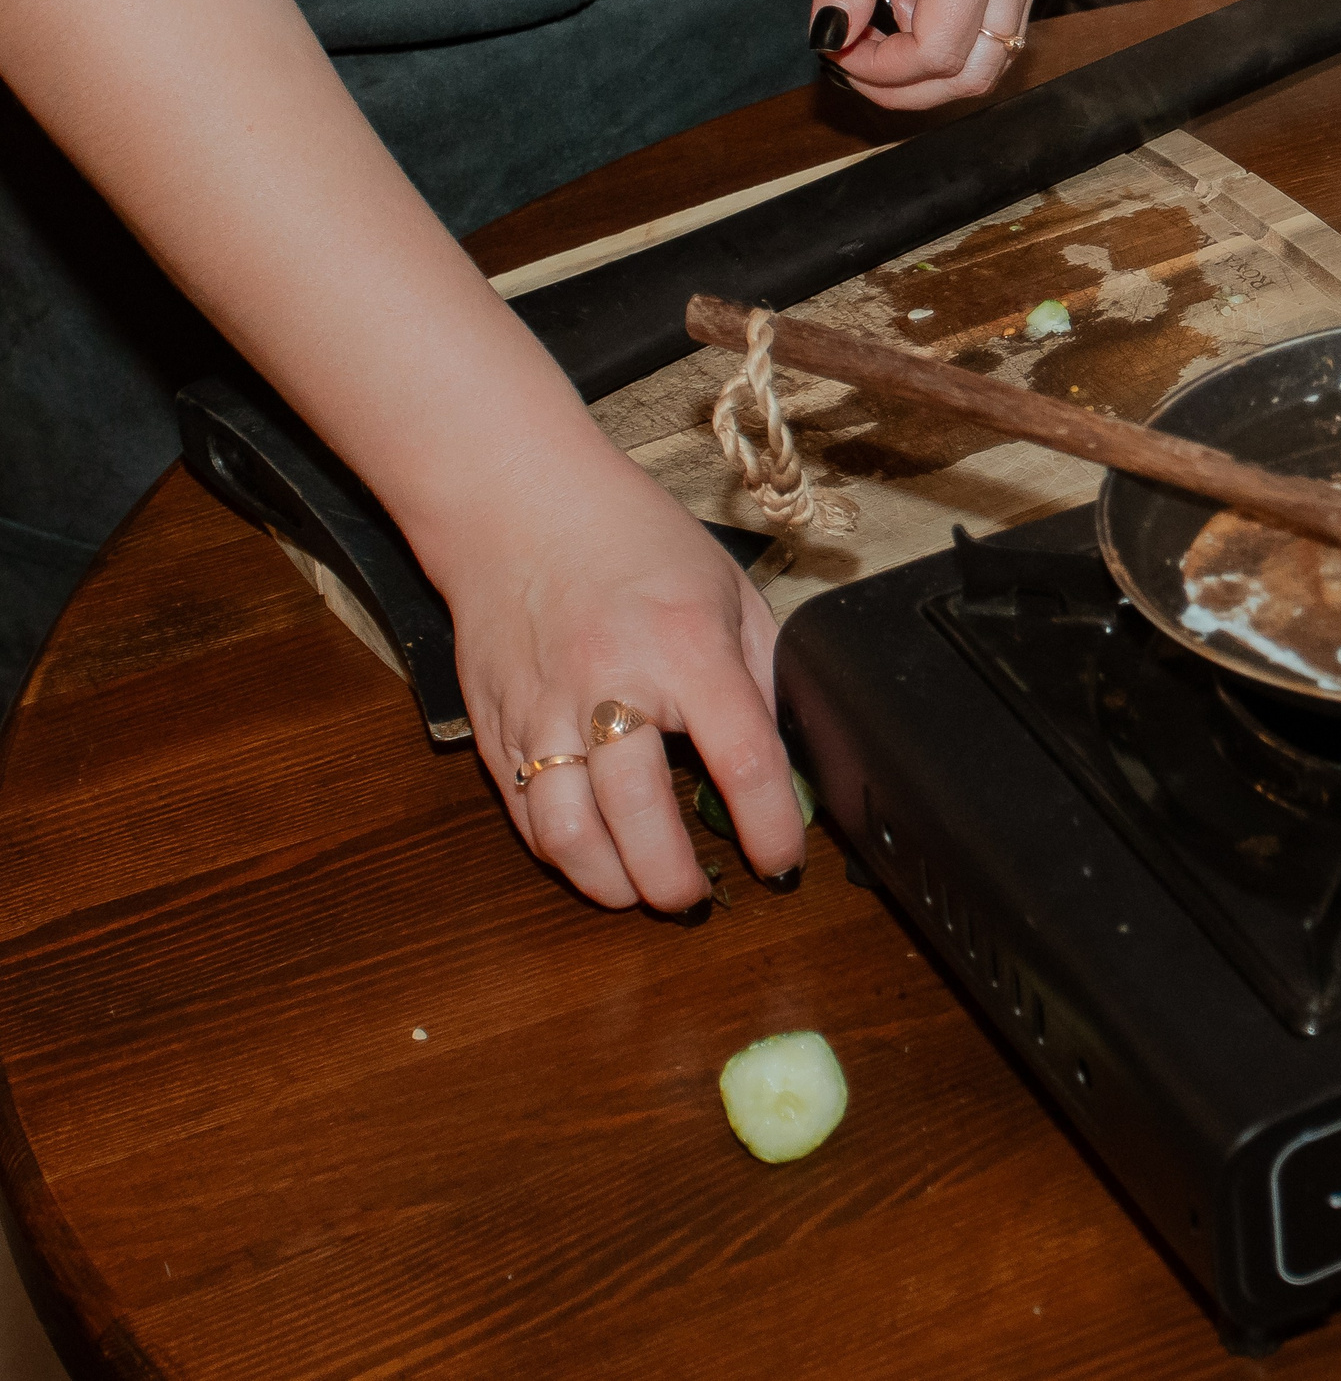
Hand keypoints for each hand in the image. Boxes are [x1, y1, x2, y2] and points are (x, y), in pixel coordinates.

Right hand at [440, 460, 807, 912]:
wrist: (515, 500)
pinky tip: (594, 857)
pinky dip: (562, 852)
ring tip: (644, 892)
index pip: (742, 760)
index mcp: (684, 647)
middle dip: (675, 881)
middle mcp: (609, 682)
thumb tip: (788, 756)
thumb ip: (758, 674)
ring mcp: (542, 708)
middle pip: (640, 815)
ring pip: (567, 833)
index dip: (771, 827)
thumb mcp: (726, 590)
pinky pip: (525, 813)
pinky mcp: (493, 723)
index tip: (783, 860)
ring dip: (611, 884)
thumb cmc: (631, 538)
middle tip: (701, 898)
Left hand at [810, 0, 1050, 109]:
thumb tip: (830, 37)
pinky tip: (913, 0)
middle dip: (911, 89)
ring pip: (993, 58)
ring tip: (882, 26)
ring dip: (932, 67)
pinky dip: (953, 38)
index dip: (883, 71)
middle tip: (854, 65)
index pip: (938, 53)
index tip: (836, 50)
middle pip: (977, 74)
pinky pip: (1000, 26)